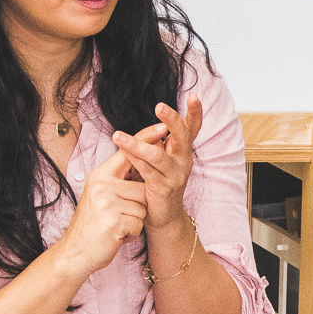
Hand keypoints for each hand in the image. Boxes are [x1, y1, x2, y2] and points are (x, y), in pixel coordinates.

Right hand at [52, 149, 150, 278]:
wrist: (76, 252)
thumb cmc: (92, 225)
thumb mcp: (100, 196)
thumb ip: (117, 180)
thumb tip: (140, 166)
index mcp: (100, 176)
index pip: (127, 153)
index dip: (146, 139)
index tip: (164, 128)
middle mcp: (102, 185)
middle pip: (142, 188)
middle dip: (137, 206)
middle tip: (118, 217)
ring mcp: (108, 203)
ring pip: (143, 207)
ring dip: (134, 221)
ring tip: (116, 226)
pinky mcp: (114, 221)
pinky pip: (139, 223)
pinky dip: (132, 234)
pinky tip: (116, 235)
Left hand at [114, 96, 202, 229]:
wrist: (163, 216)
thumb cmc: (159, 183)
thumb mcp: (161, 158)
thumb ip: (158, 142)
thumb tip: (151, 125)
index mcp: (183, 151)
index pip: (192, 128)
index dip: (195, 113)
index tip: (194, 96)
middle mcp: (184, 161)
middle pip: (182, 136)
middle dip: (172, 120)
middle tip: (160, 106)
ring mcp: (175, 175)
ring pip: (158, 155)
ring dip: (137, 144)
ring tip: (117, 135)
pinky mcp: (163, 188)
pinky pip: (146, 170)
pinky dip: (133, 159)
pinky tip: (121, 150)